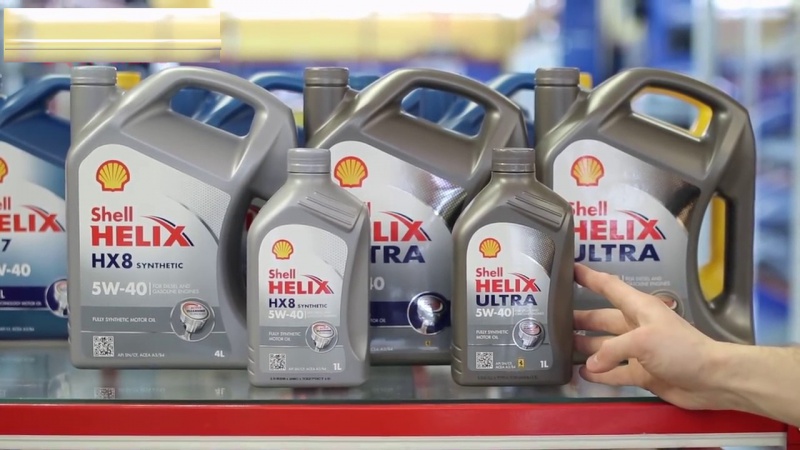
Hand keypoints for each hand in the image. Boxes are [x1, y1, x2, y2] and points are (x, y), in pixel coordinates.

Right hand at [573, 263, 731, 410]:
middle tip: (556, 319)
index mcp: (638, 308)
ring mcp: (639, 351)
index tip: (570, 269)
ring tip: (563, 348)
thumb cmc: (681, 349)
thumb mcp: (642, 340)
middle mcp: (636, 326)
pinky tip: (584, 373)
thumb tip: (589, 364)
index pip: (609, 287)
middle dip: (581, 318)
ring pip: (605, 346)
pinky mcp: (643, 372)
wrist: (712, 379)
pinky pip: (615, 372)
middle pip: (602, 318)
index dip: (590, 277)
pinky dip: (600, 373)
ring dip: (586, 347)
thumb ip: (610, 350)